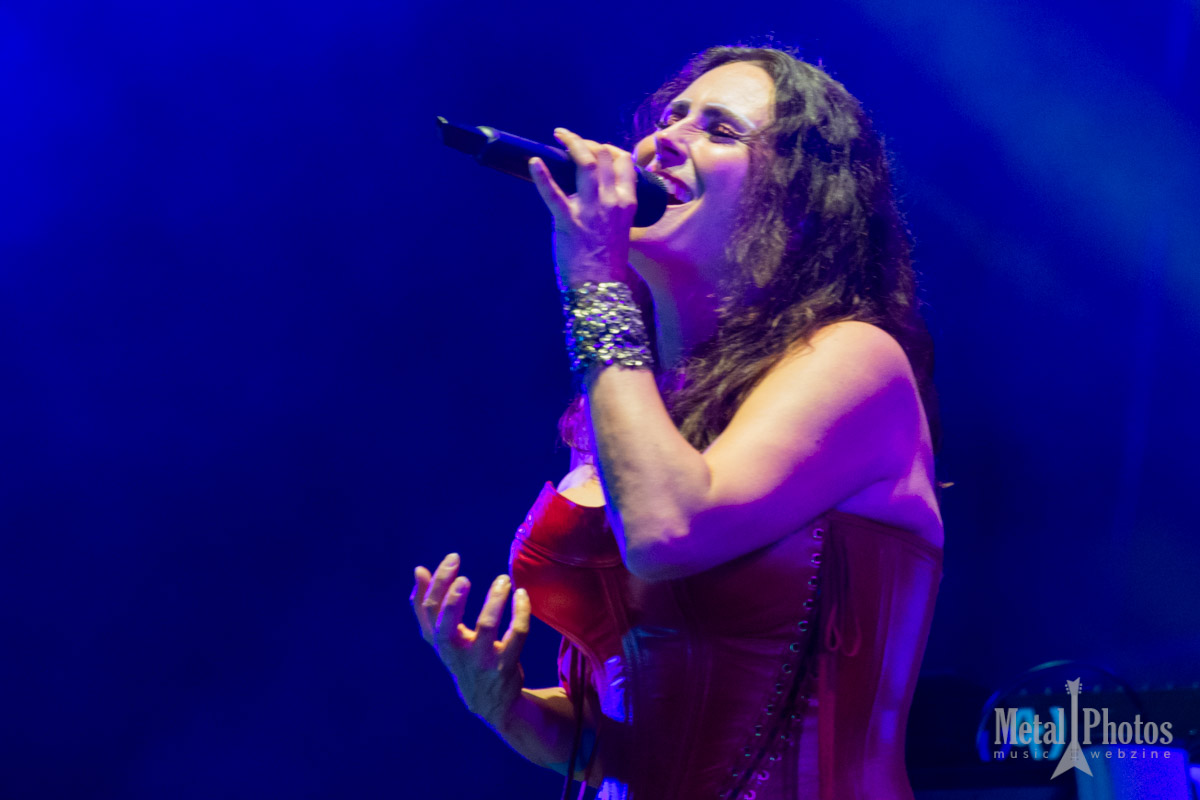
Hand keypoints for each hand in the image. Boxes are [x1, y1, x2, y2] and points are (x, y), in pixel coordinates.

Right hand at [411, 553, 530, 726]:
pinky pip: (516, 634)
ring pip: (486, 626)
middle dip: (453, 599)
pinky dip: (521, 612)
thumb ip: (430, 605)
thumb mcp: (443, 636)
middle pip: (445, 624)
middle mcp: (455, 652)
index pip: (428, 610)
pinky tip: (522, 594)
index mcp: (438, 640)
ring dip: (495, 599)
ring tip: (503, 579)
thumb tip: (419, 569)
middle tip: (465, 578)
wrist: (490, 703)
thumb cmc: (464, 658)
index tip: (454, 559)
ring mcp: (480, 660)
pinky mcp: (505, 665)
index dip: (437, 583)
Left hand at [529, 128, 637, 289]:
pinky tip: (533, 162)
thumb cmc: (607, 262)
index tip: (596, 146)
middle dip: (587, 142)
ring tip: (560, 135)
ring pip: (584, 163)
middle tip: (572, 140)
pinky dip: (541, 176)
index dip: (609, 148)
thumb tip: (590, 192)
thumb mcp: (619, 228)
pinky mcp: (568, 221)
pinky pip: (553, 195)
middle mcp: (611, 201)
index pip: (624, 161)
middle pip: (604, 155)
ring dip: (572, 143)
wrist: (600, 288)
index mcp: (627, 203)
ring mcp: (590, 210)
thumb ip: (609, 207)